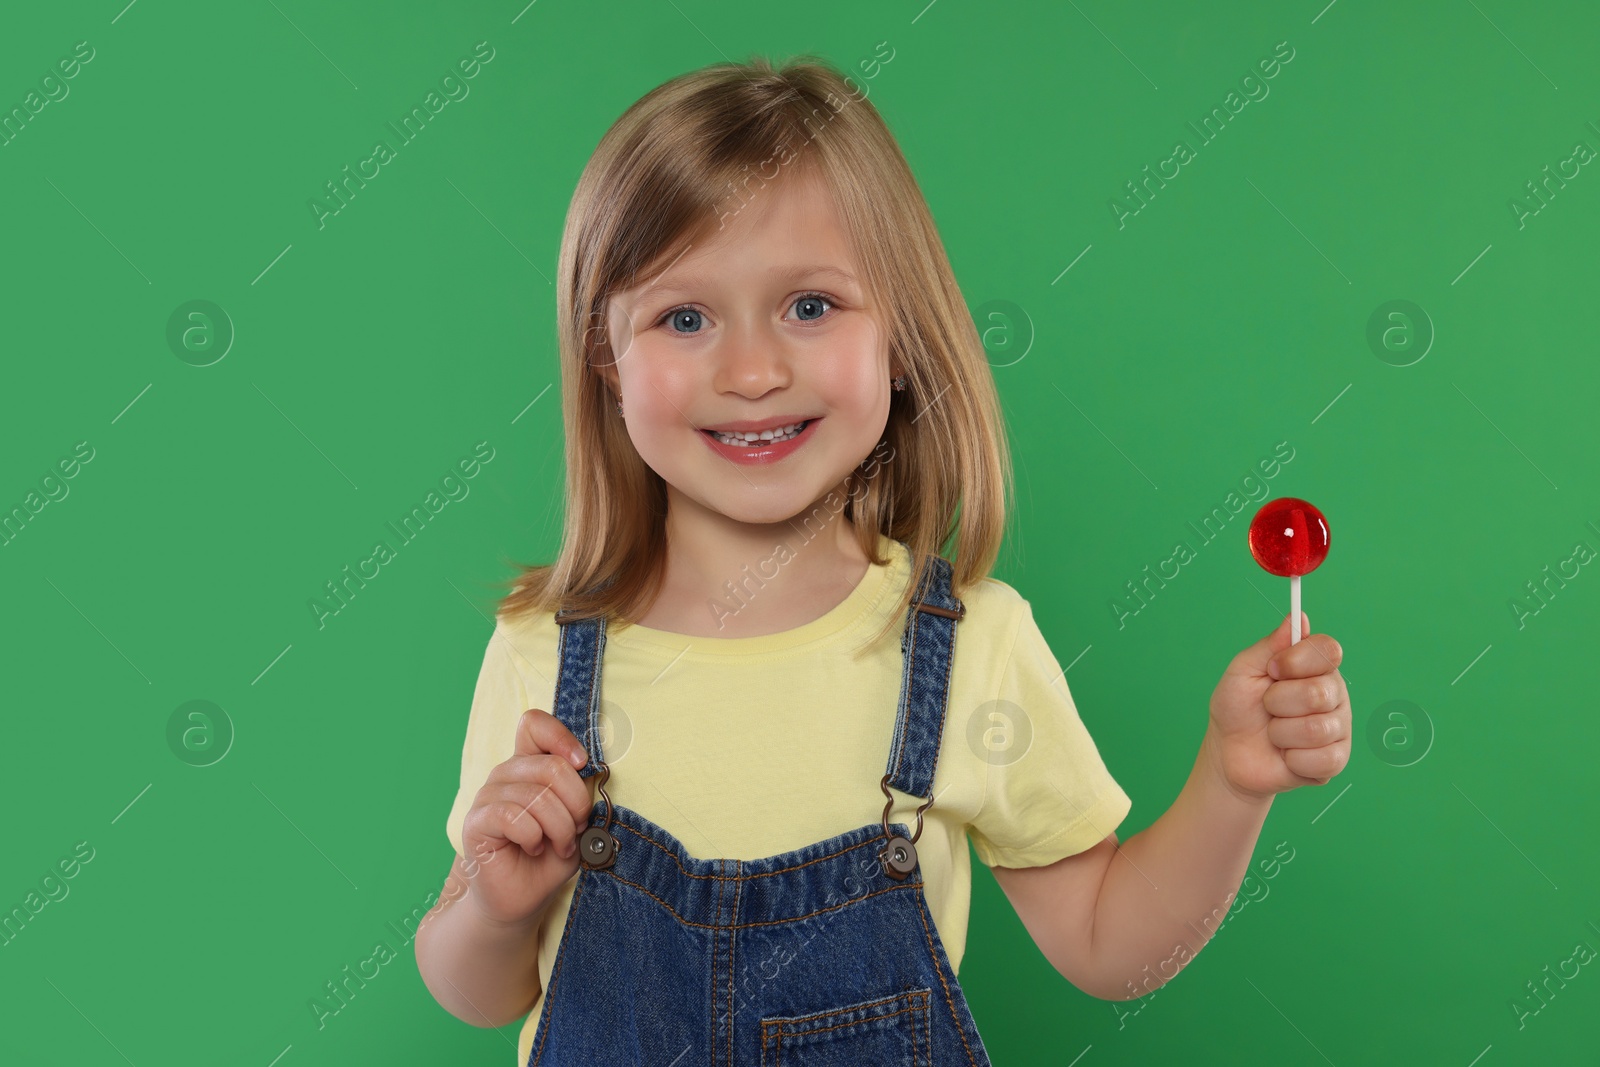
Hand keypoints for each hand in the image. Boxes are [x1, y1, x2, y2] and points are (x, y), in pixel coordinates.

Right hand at [459, 709, 594, 926]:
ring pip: (537, 795)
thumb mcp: (576, 822)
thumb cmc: (549, 858)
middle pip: (551, 766)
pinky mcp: (476, 822)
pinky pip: (514, 817)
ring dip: (560, 828)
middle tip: (575, 830)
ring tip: (558, 845)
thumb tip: (588, 775)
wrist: (523, 898)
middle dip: (576, 804)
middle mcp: (505, 774)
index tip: (581, 764)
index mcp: (529, 765)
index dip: (562, 738)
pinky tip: (533, 848)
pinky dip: (534, 837)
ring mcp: (487, 796)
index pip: (534, 724)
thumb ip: (580, 794)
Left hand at [1204, 612, 1350, 802]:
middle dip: (1278, 702)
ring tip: (1274, 732)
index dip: (1297, 661)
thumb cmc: (1237, 708)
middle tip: (1268, 707)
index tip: (1272, 670)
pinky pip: (1321, 759)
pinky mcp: (1336, 760)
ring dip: (1281, 732)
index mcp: (1315, 667)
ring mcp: (1338, 727)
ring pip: (1316, 729)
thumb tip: (1297, 618)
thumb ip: (1270, 645)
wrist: (1228, 753)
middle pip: (1319, 692)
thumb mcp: (1243, 670)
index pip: (1328, 650)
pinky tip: (1286, 754)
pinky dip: (1292, 758)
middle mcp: (1333, 693)